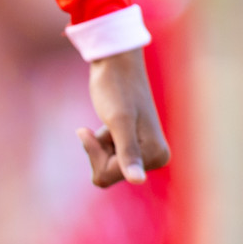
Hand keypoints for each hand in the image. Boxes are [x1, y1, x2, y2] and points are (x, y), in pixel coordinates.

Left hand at [76, 47, 170, 186]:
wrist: (115, 62)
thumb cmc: (115, 87)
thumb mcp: (118, 121)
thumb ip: (128, 152)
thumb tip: (138, 181)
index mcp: (156, 155)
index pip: (109, 175)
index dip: (94, 153)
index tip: (87, 130)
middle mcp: (155, 157)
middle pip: (108, 174)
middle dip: (96, 151)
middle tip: (92, 127)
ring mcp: (145, 151)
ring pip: (107, 166)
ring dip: (98, 145)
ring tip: (104, 123)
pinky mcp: (134, 144)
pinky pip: (109, 158)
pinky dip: (99, 143)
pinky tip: (104, 125)